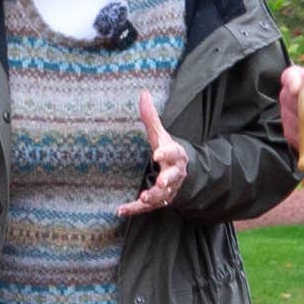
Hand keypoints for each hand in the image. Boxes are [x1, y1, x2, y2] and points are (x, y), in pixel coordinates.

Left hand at [120, 96, 193, 215]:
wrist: (182, 173)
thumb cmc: (168, 151)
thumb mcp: (161, 135)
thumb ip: (151, 118)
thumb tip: (144, 93)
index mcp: (175, 155)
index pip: (173, 153)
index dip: (166, 153)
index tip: (158, 154)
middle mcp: (174, 174)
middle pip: (173, 177)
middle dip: (167, 180)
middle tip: (160, 182)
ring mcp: (168, 189)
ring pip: (162, 195)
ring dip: (153, 197)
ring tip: (143, 198)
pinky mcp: (158, 201)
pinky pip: (146, 208)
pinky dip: (134, 209)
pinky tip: (120, 210)